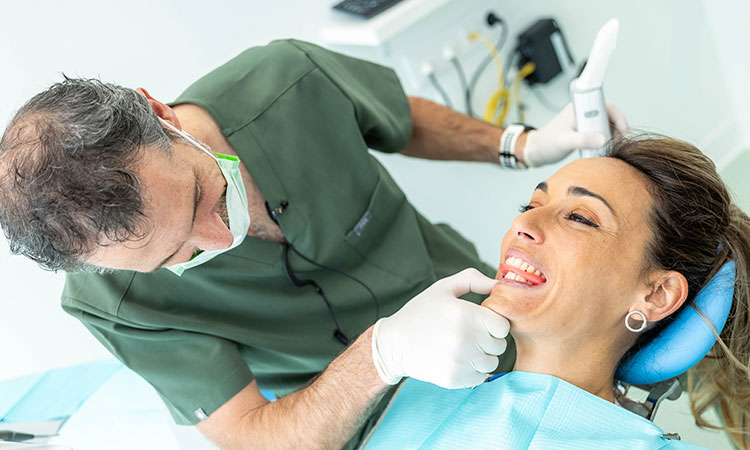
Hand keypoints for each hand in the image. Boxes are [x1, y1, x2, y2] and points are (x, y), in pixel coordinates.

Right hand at [371, 268, 509, 388]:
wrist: (393, 343)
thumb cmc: (420, 313)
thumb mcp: (443, 288)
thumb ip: (473, 279)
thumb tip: (498, 285)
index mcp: (465, 314)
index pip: (503, 326)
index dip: (495, 324)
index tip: (481, 323)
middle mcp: (464, 338)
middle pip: (499, 345)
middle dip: (489, 340)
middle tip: (470, 335)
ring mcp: (459, 361)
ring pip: (492, 363)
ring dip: (482, 356)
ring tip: (464, 348)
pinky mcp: (453, 378)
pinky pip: (480, 377)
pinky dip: (473, 371)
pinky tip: (458, 360)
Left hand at [522, 102, 628, 167]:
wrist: (535, 150)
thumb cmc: (546, 143)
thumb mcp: (564, 141)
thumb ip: (582, 139)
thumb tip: (603, 139)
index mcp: (579, 108)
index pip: (607, 106)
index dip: (619, 118)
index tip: (624, 132)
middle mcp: (583, 113)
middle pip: (609, 117)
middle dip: (616, 131)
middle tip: (617, 145)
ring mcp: (583, 122)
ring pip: (605, 126)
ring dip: (610, 137)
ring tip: (610, 150)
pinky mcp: (583, 131)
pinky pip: (599, 134)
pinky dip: (603, 142)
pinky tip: (602, 152)